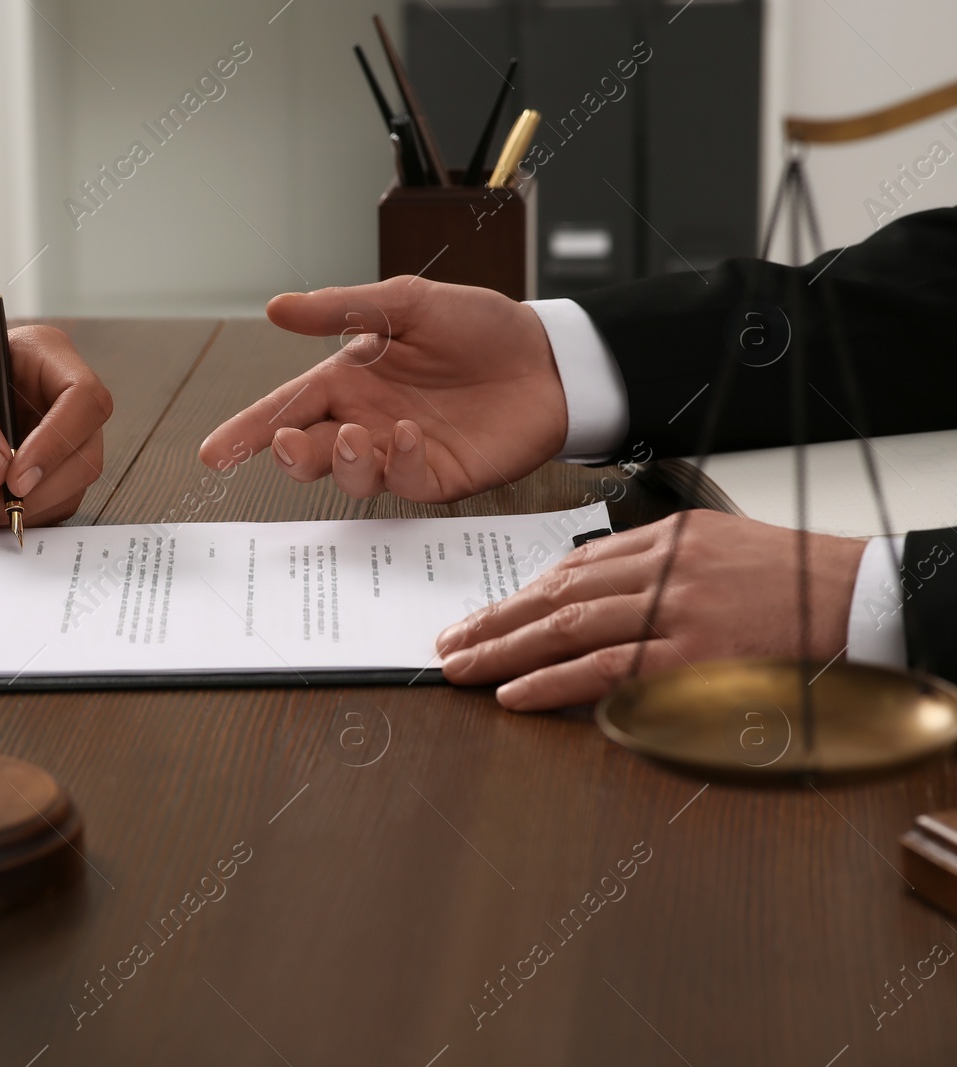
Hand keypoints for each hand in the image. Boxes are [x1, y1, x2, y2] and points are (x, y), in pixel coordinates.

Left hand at [0, 326, 111, 528]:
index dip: (58, 440)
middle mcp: (55, 398)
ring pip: (67, 489)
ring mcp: (52, 440)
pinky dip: (4, 520)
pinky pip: (44, 510)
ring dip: (13, 512)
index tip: (14, 478)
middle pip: (84, 452)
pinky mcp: (40, 476)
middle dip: (33, 492)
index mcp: (38, 356)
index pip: (83, 396)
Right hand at [199, 276, 566, 500]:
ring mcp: (400, 452)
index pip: (286, 408)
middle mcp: (367, 419)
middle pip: (308, 451)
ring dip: (343, 462)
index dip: (247, 431)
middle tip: (289, 443)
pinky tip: (411, 434)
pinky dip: (398, 464)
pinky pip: (403, 482)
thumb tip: (277, 308)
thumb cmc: (482, 326)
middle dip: (290, 454)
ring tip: (359, 435)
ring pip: (349, 476)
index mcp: (350, 379)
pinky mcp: (438, 476)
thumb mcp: (407, 302)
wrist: (550, 358)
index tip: (213, 453)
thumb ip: (342, 309)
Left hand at [434, 511, 868, 710]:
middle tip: (449, 642)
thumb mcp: (721, 552)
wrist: (866, 599)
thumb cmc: (796, 583)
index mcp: (670, 537)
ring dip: (505, 650)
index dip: (520, 594)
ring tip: (463, 669)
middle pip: (558, 593)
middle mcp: (667, 567)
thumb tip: (589, 594)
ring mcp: (679, 611)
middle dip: (494, 620)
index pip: (575, 565)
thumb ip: (657, 569)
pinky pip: (606, 670)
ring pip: (569, 627)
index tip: (483, 614)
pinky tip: (515, 692)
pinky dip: (552, 682)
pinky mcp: (694, 656)